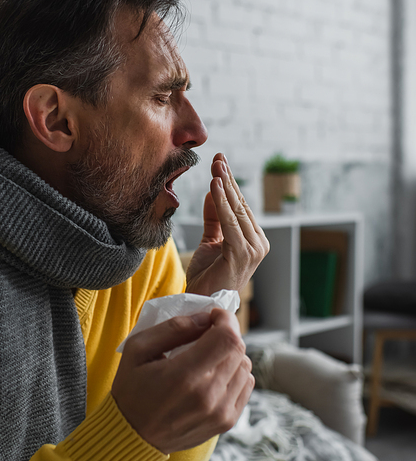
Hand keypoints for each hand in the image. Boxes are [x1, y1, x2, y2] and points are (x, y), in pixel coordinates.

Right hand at [111, 308, 253, 454]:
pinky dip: (235, 372)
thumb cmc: (131, 389)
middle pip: (238, 349)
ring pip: (245, 365)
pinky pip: (246, 385)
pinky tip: (214, 374)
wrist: (133, 436)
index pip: (227, 338)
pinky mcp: (227, 422)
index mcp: (184, 376)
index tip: (212, 316)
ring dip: (231, 353)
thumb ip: (172, 328)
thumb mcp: (137, 349)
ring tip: (208, 356)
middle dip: (226, 332)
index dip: (225, 319)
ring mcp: (220, 412)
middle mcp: (208, 396)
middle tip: (207, 333)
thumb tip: (205, 318)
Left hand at [185, 153, 269, 296]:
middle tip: (218, 157)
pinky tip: (215, 186)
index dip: (230, 183)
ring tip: (216, 166)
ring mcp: (253, 249)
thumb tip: (214, 191)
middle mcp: (258, 243)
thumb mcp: (210, 241)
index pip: (240, 206)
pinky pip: (230, 223)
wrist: (201, 303)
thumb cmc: (207, 277)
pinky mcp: (242, 254)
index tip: (220, 161)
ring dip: (225, 186)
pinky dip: (222, 204)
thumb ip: (214, 218)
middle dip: (227, 179)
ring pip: (236, 211)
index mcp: (254, 239)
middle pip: (240, 205)